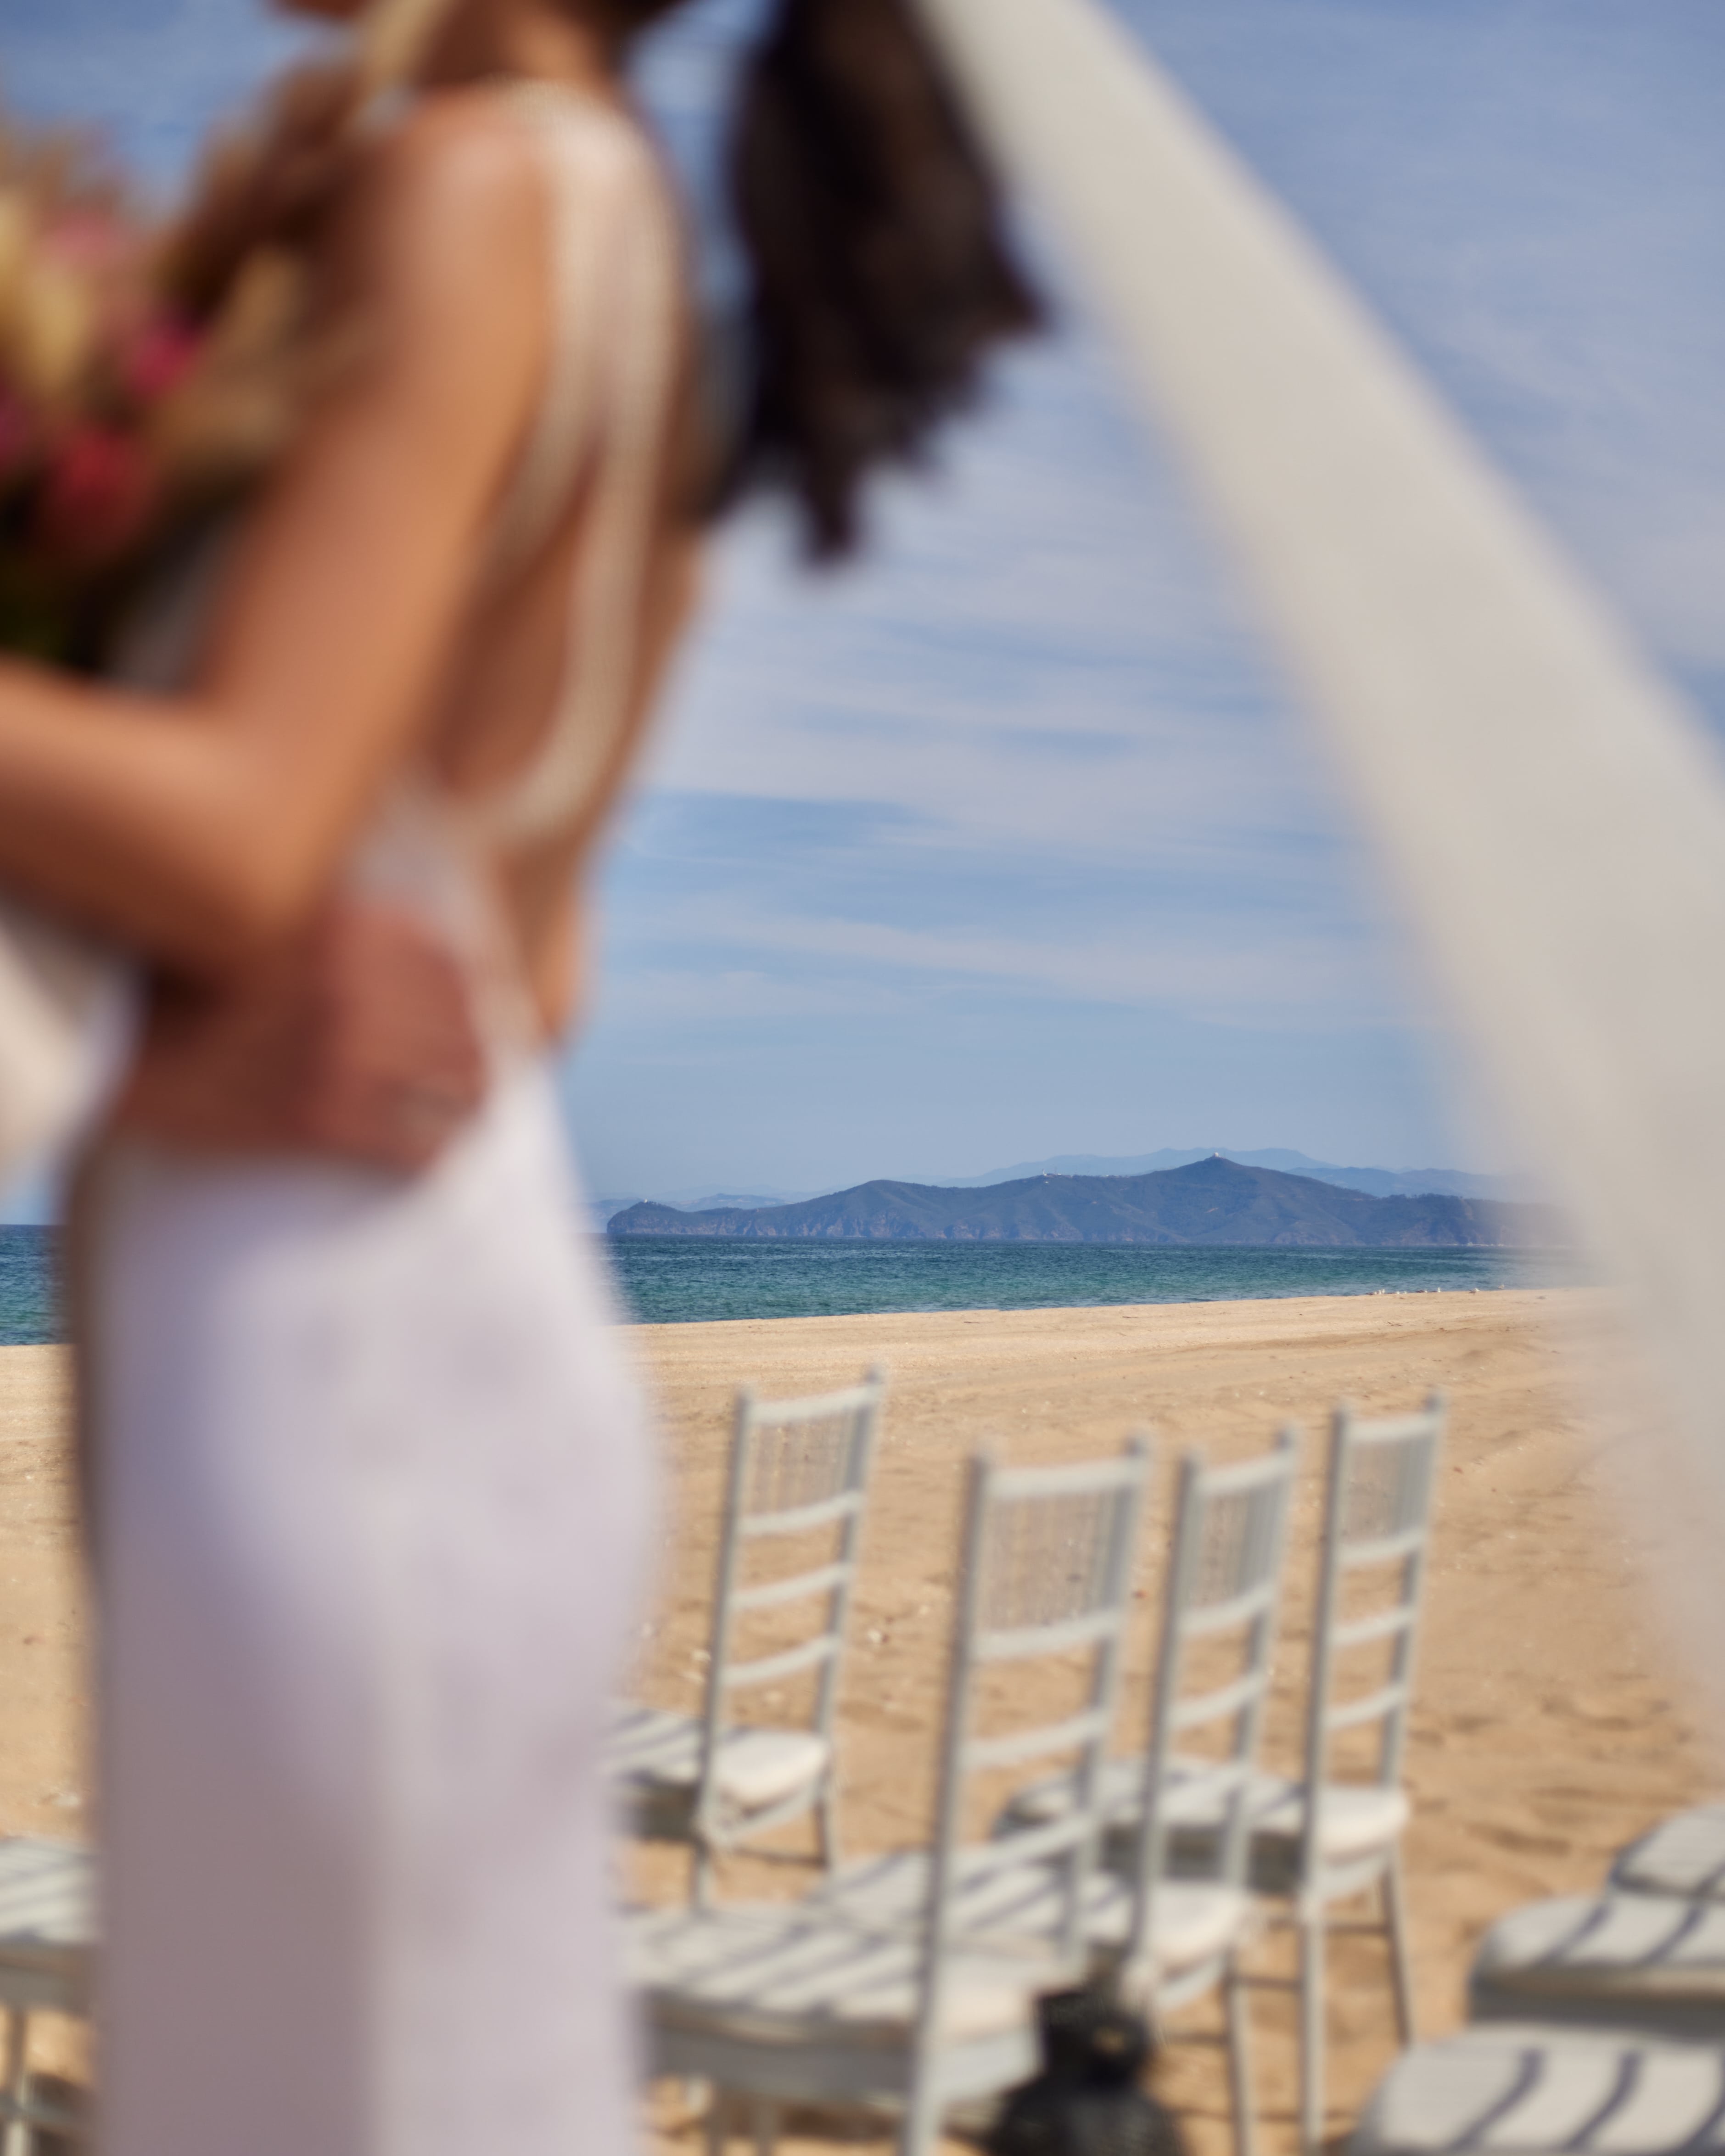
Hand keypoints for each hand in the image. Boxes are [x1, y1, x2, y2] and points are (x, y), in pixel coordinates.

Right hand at [113, 901, 486, 1171]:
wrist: (120, 1046)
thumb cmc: (196, 981)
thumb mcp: (280, 924)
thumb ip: (355, 929)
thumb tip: (448, 957)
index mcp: (347, 928)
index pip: (459, 965)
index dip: (478, 999)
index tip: (481, 1019)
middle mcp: (353, 985)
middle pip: (468, 1028)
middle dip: (478, 1057)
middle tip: (481, 1078)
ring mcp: (339, 1054)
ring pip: (456, 1087)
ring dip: (469, 1106)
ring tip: (468, 1117)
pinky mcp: (318, 1121)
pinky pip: (415, 1145)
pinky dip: (434, 1155)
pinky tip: (434, 1159)